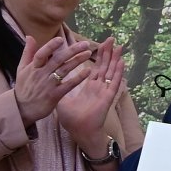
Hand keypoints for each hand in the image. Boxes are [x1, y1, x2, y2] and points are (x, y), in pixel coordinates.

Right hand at [14, 35, 95, 124]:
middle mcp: (41, 74)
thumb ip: (28, 52)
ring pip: (65, 70)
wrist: (22, 108)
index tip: (61, 39)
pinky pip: (69, 85)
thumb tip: (30, 36)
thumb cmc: (24, 87)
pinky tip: (88, 71)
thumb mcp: (22, 69)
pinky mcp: (55, 95)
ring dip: (77, 61)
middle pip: (57, 60)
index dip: (50, 46)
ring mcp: (49, 85)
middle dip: (72, 51)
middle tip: (85, 44)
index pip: (41, 54)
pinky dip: (79, 78)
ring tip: (88, 53)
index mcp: (33, 67)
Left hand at [58, 36, 124, 153]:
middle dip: (108, 53)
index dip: (97, 56)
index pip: (95, 67)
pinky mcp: (107, 97)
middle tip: (111, 39)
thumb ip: (57, 86)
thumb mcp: (61, 99)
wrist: (79, 132)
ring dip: (115, 59)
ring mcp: (104, 91)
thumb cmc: (72, 119)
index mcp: (89, 86)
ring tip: (119, 46)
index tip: (99, 44)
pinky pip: (114, 83)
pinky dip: (118, 73)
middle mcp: (98, 87)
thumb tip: (50, 78)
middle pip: (104, 66)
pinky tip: (121, 63)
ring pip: (111, 72)